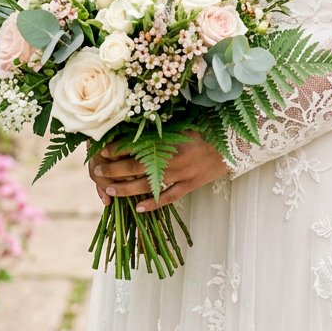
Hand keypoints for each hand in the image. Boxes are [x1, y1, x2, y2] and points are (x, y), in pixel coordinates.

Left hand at [88, 133, 229, 212]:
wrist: (233, 143)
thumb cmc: (207, 128)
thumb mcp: (184, 122)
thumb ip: (163, 126)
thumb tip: (138, 124)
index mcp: (170, 140)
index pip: (137, 146)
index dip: (118, 149)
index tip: (103, 150)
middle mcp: (173, 159)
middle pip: (137, 167)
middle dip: (115, 169)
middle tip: (98, 171)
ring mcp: (181, 175)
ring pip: (148, 185)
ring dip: (126, 189)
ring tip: (109, 190)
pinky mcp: (190, 185)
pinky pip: (169, 197)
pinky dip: (153, 203)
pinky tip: (139, 208)